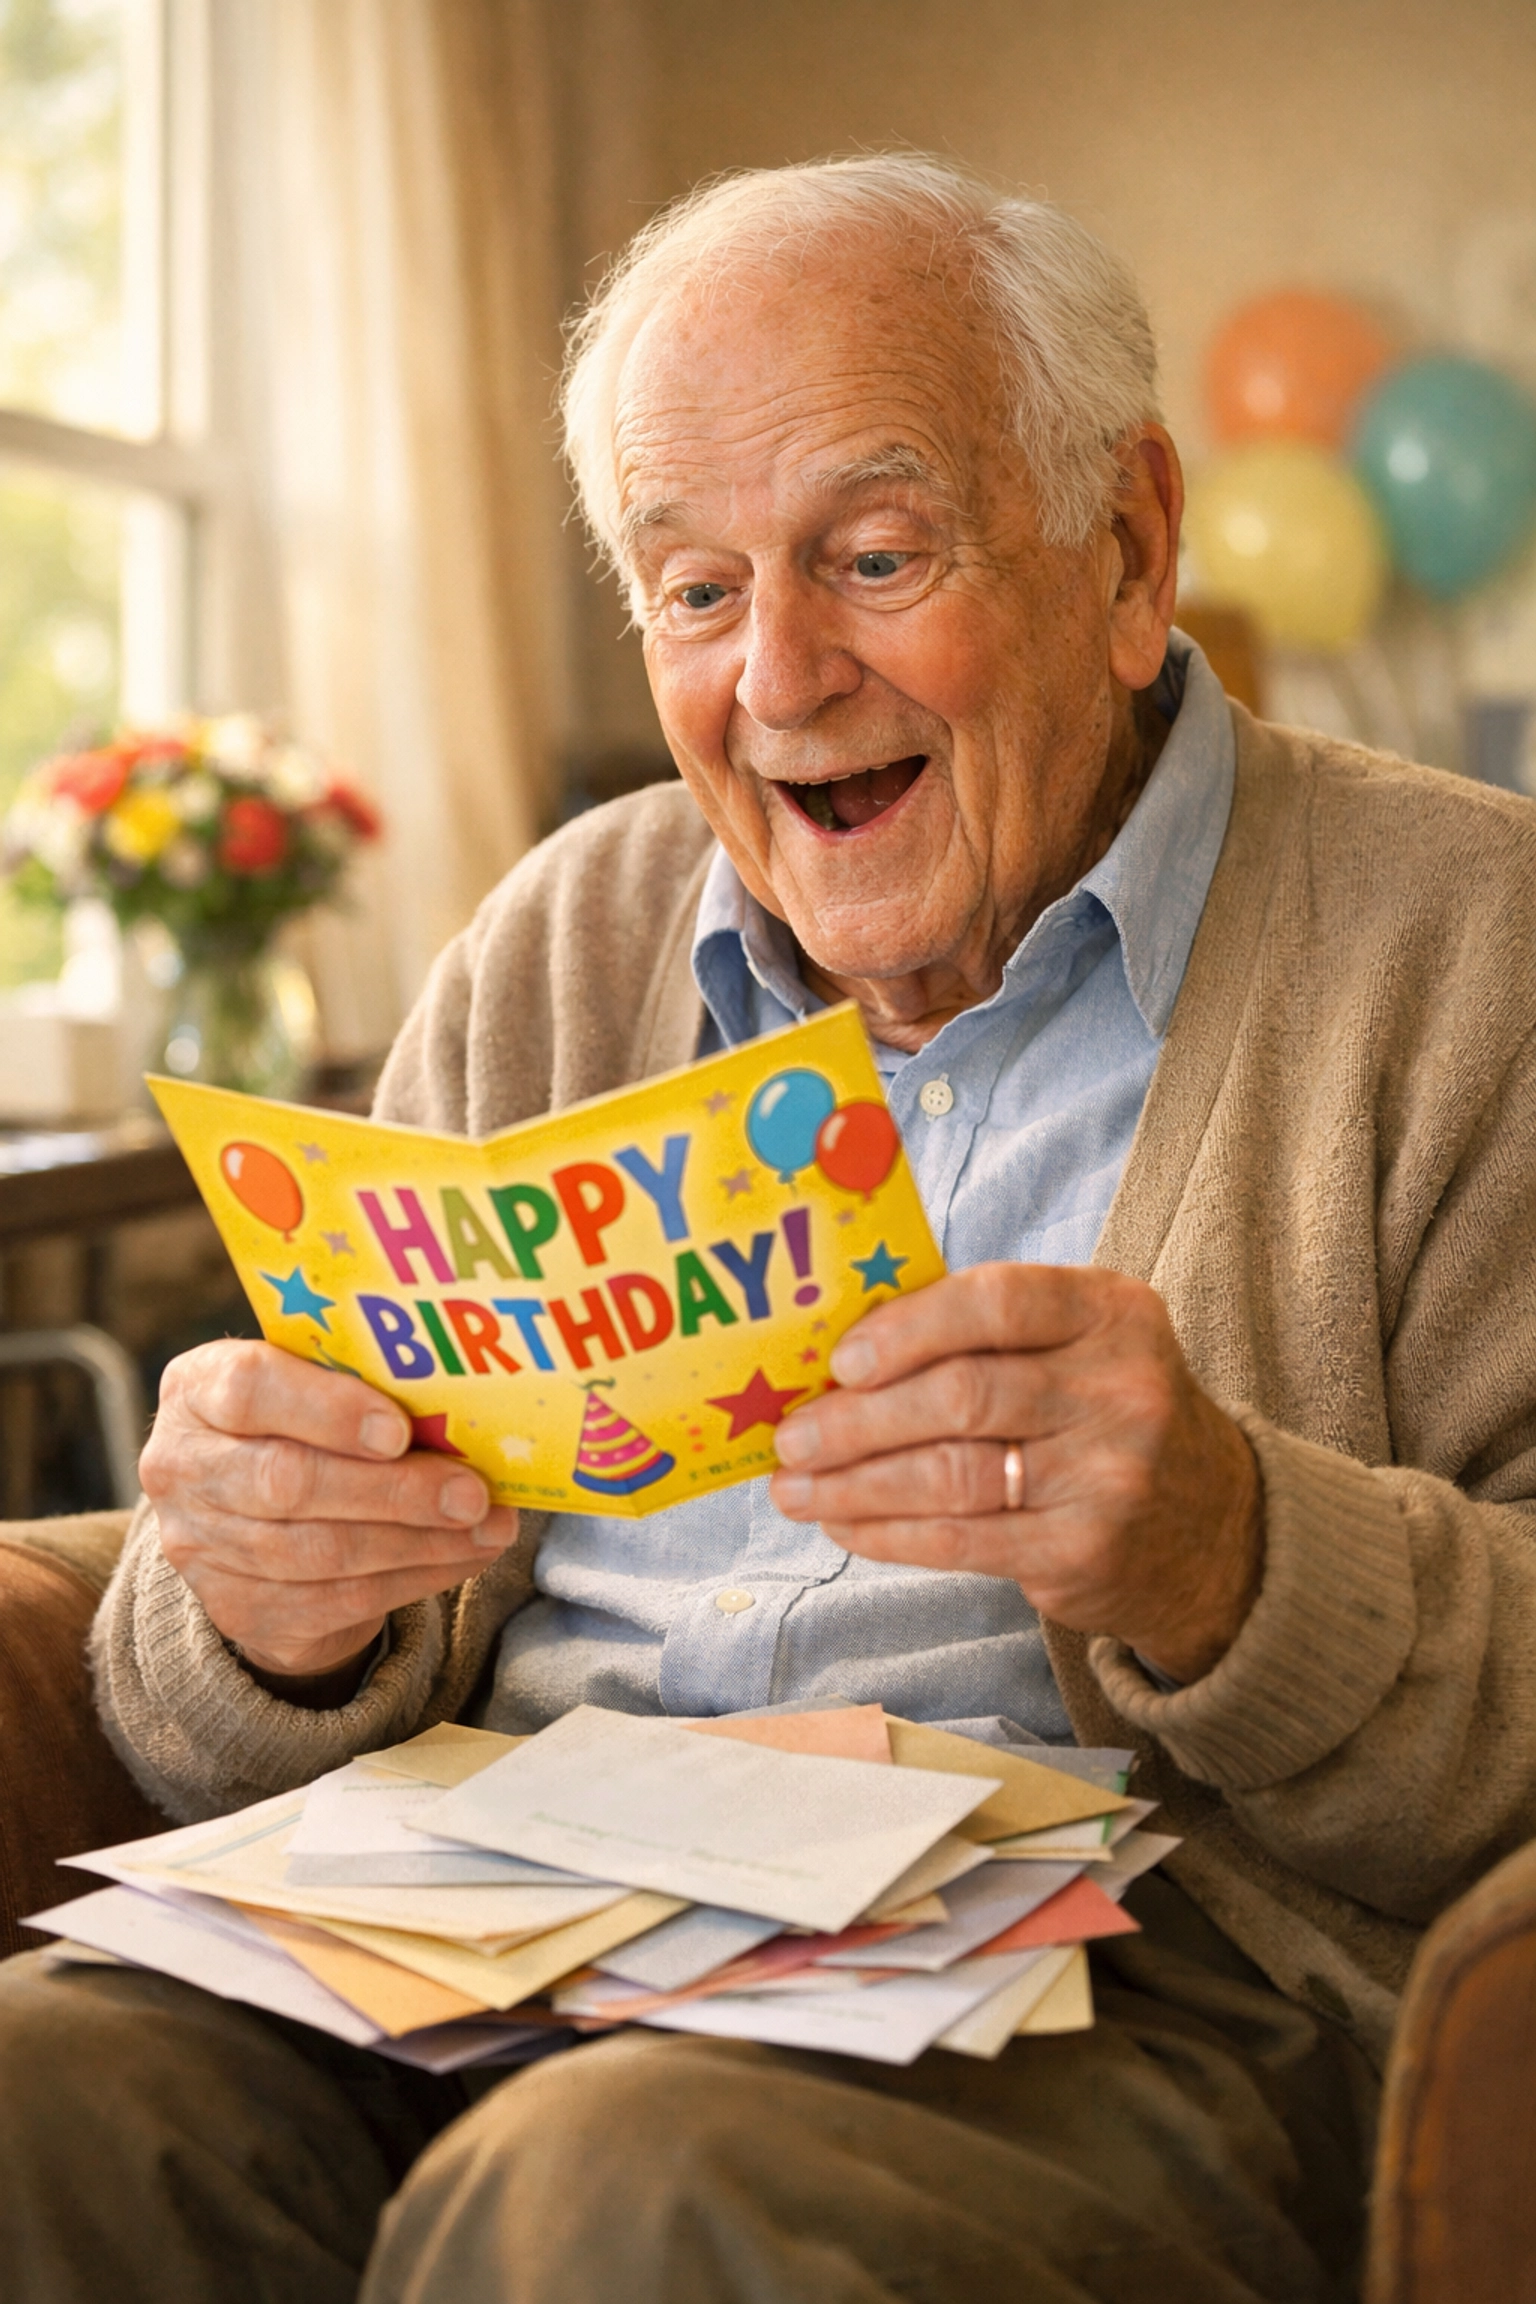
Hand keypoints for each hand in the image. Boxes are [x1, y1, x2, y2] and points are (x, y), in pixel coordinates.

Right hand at [140, 1340, 516, 1678]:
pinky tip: (463, 1556)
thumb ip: (359, 1384)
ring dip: (418, 1542)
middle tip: (472, 1492)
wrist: (242, 1512)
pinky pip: (337, 1600)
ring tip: (485, 1527)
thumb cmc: (295, 1422)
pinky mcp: (239, 1608)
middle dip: (393, 1491)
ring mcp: (201, 1547)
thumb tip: (461, 1408)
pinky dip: (413, 1578)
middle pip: (289, 1483)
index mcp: (196, 1389)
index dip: (327, 1410)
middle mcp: (182, 1467)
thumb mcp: (307, 1382)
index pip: (249, 1389)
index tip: (398, 1429)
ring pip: (319, 1553)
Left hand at [769, 1264, 1260, 1683]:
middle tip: (792, 1436)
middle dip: (858, 1419)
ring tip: (796, 1487)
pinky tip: (845, 1522)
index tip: (840, 1360)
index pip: (996, 1302)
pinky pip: (960, 1540)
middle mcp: (1122, 1389)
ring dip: (854, 1483)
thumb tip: (840, 1353)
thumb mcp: (1079, 1347)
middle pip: (962, 1395)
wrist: (1212, 1528)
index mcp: (1112, 1312)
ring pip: (950, 1475)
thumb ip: (986, 1334)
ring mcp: (1108, 1475)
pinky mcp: (1084, 1550)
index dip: (907, 1329)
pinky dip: (888, 1532)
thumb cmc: (1103, 1416)